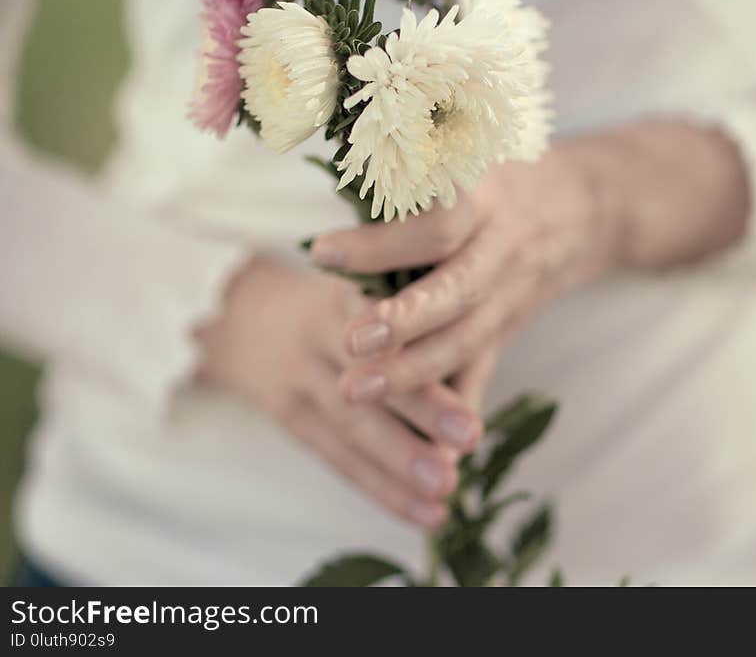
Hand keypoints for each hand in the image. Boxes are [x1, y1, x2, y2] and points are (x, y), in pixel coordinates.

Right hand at [192, 256, 483, 527]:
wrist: (236, 309)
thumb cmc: (332, 299)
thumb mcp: (363, 285)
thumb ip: (414, 320)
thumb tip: (478, 376)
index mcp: (345, 293)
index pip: (384, 325)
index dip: (419, 354)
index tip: (463, 385)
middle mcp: (318, 330)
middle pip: (368, 373)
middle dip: (421, 407)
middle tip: (469, 435)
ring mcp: (297, 375)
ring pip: (350, 423)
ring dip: (399, 460)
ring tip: (445, 486)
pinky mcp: (288, 412)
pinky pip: (336, 455)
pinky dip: (381, 487)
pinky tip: (423, 512)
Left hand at [310, 119, 749, 401]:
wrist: (594, 204)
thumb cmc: (514, 165)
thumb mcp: (479, 139)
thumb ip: (425, 139)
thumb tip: (347, 118)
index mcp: (491, 198)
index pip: (434, 224)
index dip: (380, 239)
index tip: (319, 248)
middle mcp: (505, 251)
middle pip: (455, 295)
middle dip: (402, 323)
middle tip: (346, 344)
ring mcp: (513, 295)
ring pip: (465, 342)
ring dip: (411, 374)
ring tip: (351, 392)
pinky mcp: (512, 324)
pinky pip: (483, 367)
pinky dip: (455, 405)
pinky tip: (425, 445)